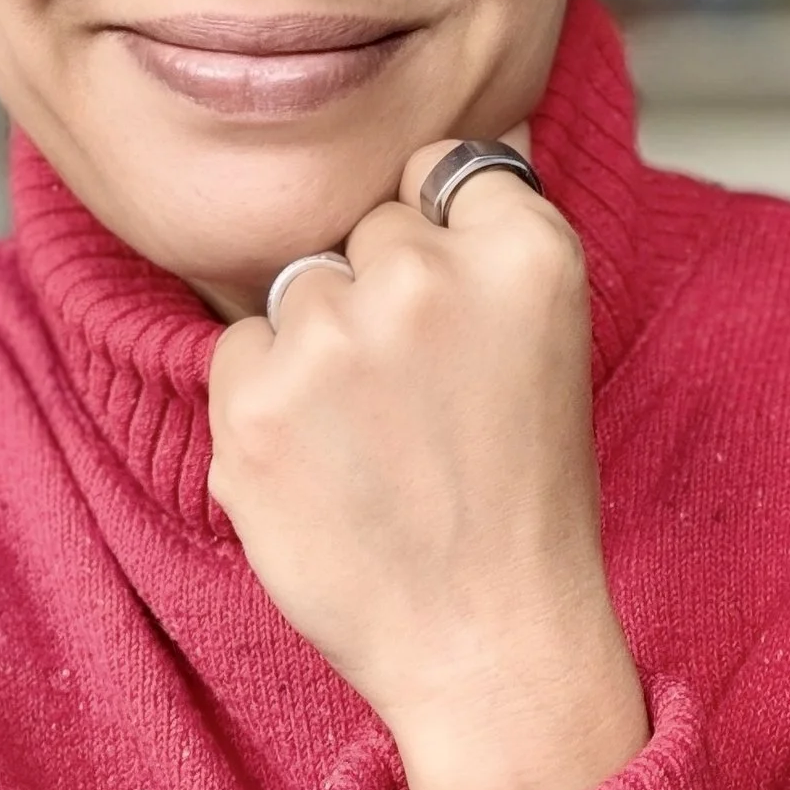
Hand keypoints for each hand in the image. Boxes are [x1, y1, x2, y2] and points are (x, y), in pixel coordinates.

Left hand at [206, 135, 648, 789]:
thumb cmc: (522, 489)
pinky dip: (265, 402)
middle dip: (379, 294)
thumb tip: (428, 151)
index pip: (443, 165)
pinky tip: (325, 466)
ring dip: (318, 347)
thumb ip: (490, 235)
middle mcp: (427, 277)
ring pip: (296, 287)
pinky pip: (237, 351)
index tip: (462, 312)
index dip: (444, 235)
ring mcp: (334, 340)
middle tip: (425, 398)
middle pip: (363, 228)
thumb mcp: (552, 331)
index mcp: (529, 249)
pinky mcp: (253, 407)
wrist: (488, 638)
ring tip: (375, 438)